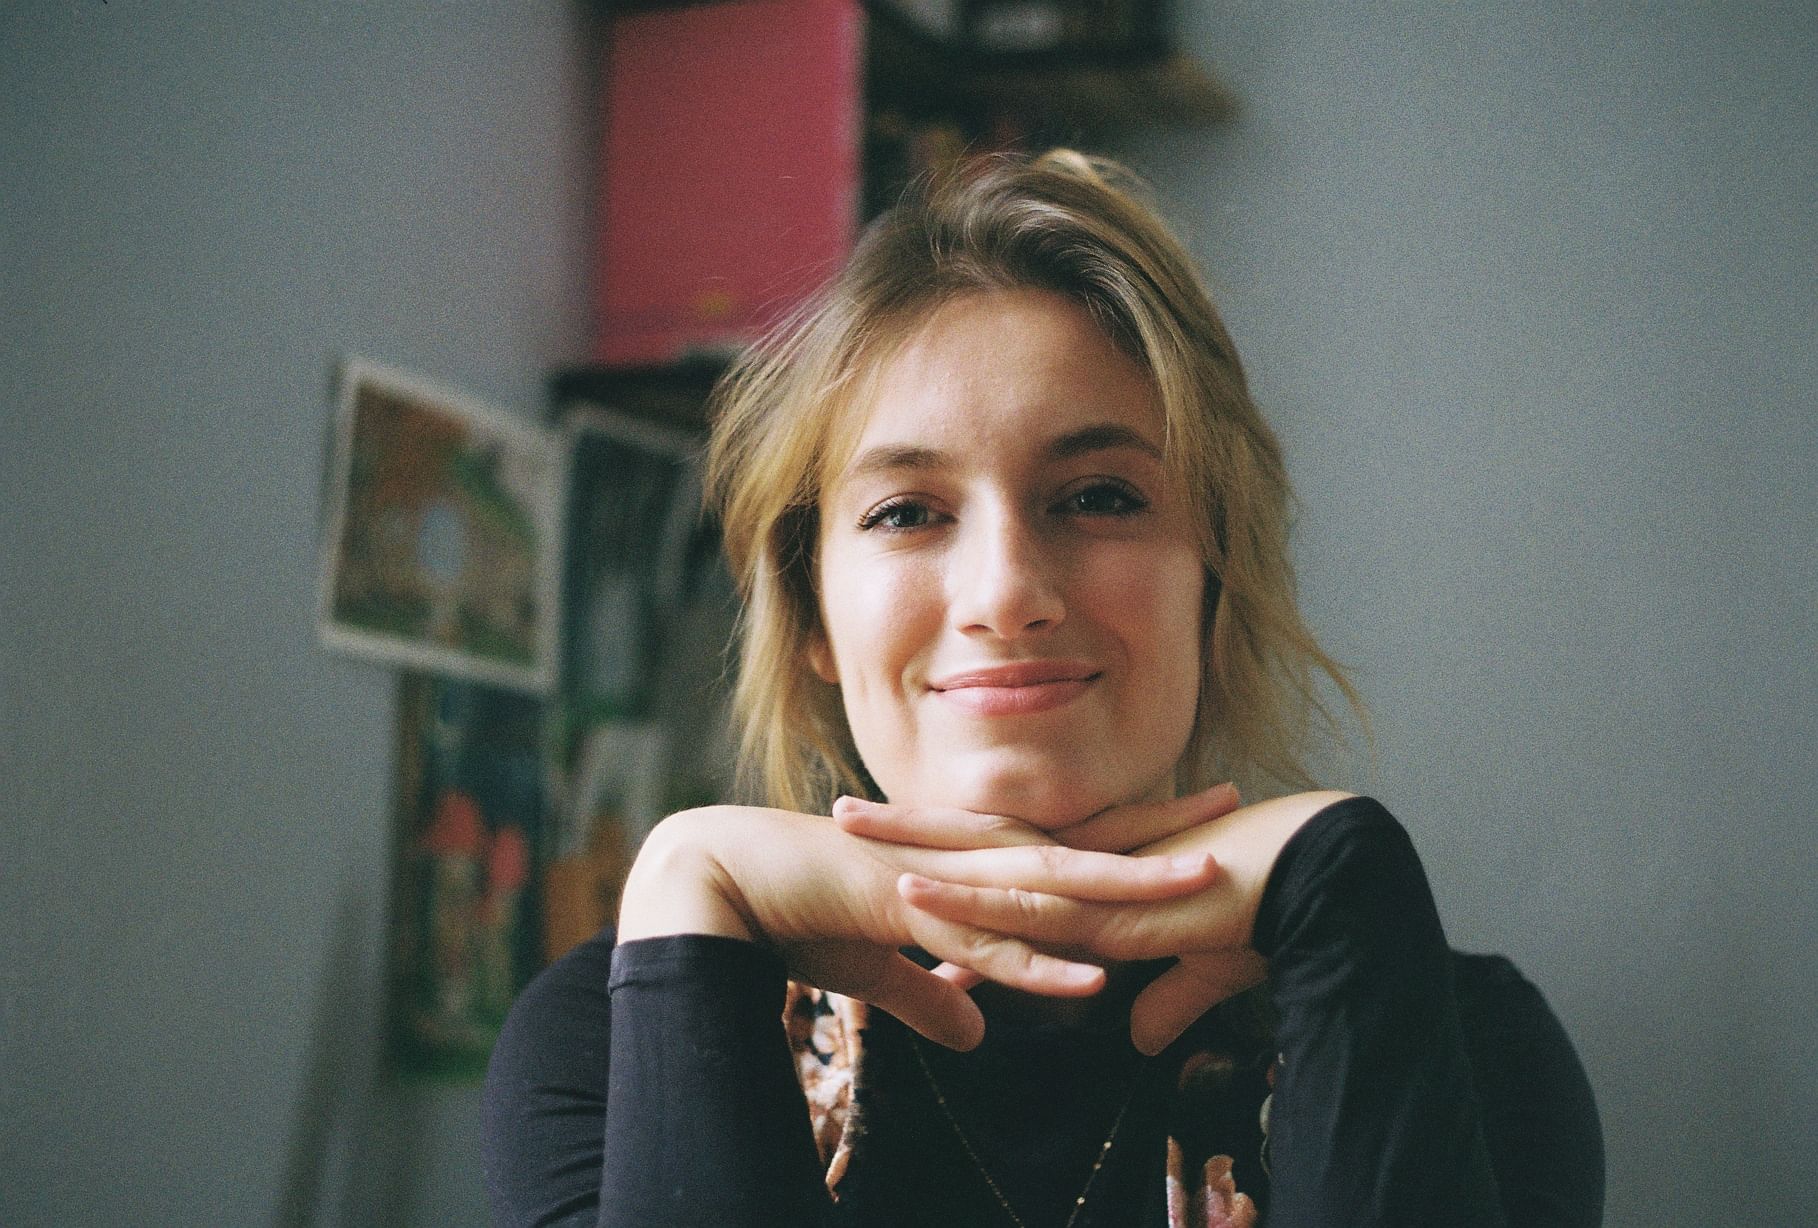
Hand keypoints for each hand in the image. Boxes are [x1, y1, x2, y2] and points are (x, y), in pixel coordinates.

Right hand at [617, 804, 1219, 1048]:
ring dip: (1126, 892)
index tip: (1197, 817)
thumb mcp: (883, 960)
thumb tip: (975, 1032)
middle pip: (1082, 848)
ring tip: (1197, 887)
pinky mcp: (909, 919)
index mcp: (967, 861)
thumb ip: (933, 994)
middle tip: (1237, 809)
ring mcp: (944, 886)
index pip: (1068, 842)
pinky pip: (986, 951)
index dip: (1135, 831)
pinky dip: (1040, 969)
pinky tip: (1090, 983)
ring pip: (1051, 890)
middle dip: (1160, 834)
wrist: (724, 879)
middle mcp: (967, 861)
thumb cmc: (799, 908)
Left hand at [885, 790, 1354, 1053]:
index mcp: (1098, 871)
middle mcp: (1082, 866)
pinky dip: (963, 905)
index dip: (956, 848)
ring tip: (847, 830)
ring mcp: (1087, 884)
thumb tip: (1141, 1036)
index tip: (903, 842)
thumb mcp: (1204, 965)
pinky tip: (912, 897)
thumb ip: (1166, 998)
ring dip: (911, 848)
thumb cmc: (1269, 910)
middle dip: (908, 829)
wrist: (1319, 876)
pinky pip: (1020, 910)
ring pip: (982, 862)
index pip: (1012, 855)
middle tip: (843, 812)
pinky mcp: (1102, 913)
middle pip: (977, 840)